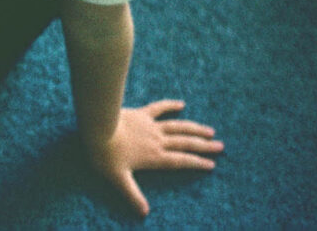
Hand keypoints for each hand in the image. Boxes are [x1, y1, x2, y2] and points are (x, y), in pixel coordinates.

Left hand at [86, 99, 223, 216]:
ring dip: (194, 128)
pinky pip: (158, 107)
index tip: (212, 164)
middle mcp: (157, 141)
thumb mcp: (118, 179)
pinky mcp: (140, 113)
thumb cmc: (105, 155)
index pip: (181, 161)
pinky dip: (170, 105)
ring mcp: (150, 125)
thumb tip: (144, 213)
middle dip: (203, 146)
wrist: (96, 127)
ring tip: (210, 131)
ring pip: (178, 126)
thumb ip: (133, 196)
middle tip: (220, 146)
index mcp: (154, 157)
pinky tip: (181, 104)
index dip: (197, 163)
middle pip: (185, 143)